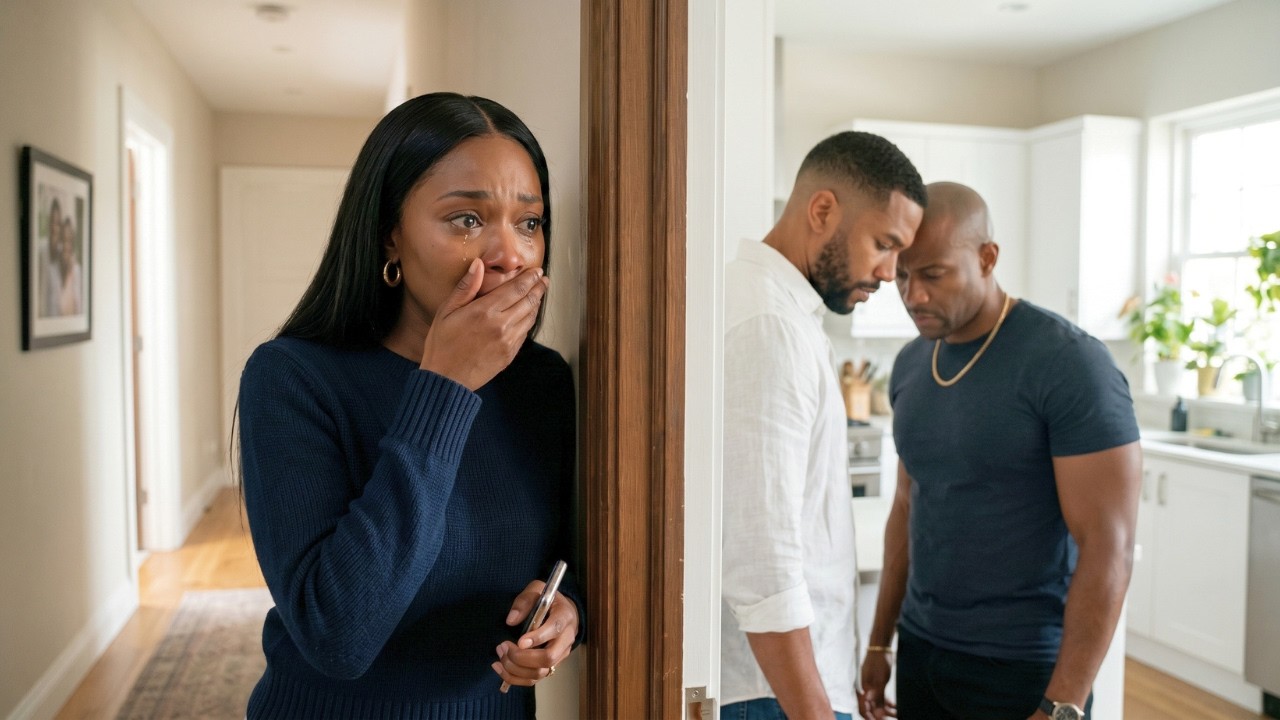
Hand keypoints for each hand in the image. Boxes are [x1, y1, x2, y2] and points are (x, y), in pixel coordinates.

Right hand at [420, 261, 548, 389]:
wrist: (446, 380)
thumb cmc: (442, 344)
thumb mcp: (446, 311)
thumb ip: (466, 287)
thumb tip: (478, 264)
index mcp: (485, 311)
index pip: (516, 289)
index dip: (529, 278)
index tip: (537, 271)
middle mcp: (501, 325)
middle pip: (528, 301)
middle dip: (538, 288)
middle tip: (544, 279)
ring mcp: (508, 341)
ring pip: (529, 317)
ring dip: (536, 303)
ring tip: (539, 294)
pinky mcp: (510, 354)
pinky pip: (525, 333)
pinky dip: (529, 320)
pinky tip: (528, 315)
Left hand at [491, 580, 578, 690]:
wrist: (563, 613)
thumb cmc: (548, 601)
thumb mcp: (536, 590)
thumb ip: (524, 601)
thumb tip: (511, 620)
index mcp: (564, 617)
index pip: (555, 630)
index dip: (537, 638)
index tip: (518, 641)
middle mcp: (566, 640)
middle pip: (548, 658)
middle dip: (522, 657)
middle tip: (503, 647)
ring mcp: (560, 656)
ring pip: (540, 673)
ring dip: (515, 668)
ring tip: (500, 654)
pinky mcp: (551, 667)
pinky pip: (533, 680)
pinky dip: (514, 677)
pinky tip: (499, 667)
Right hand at [857, 652, 896, 718]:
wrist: (881, 647)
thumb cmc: (879, 661)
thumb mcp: (881, 679)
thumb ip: (878, 695)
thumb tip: (875, 710)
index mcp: (865, 688)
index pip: (863, 709)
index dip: (871, 717)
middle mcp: (866, 689)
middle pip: (871, 707)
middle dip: (880, 715)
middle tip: (891, 718)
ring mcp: (871, 686)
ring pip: (877, 703)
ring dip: (886, 710)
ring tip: (896, 714)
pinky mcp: (877, 683)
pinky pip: (881, 697)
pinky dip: (887, 702)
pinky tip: (895, 706)